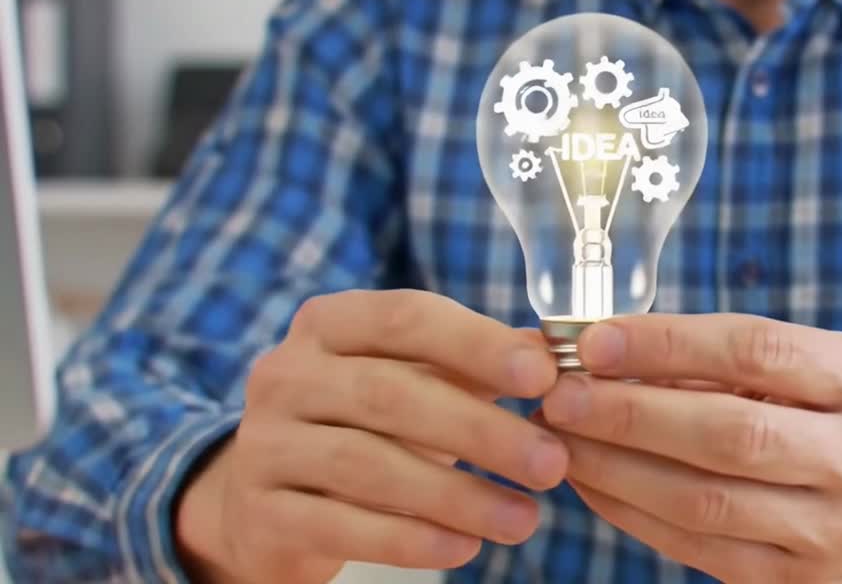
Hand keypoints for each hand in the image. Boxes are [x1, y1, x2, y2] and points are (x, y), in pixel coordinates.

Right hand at [175, 290, 568, 582]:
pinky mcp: (261, 511)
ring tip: (524, 519)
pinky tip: (463, 547)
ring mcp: (265, 443)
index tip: (543, 376)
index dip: (477, 345)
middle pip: (390, 393)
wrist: (266, 497)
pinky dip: (408, 540)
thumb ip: (480, 363)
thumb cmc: (365, 423)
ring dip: (456, 495)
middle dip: (480, 430)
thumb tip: (556, 354)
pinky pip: (339, 525)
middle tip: (550, 463)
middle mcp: (286, 373)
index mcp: (329, 323)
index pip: (406, 318)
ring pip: (367, 465)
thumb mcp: (416, 379)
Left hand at [540, 314, 841, 582]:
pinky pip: (699, 548)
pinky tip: (593, 483)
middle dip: (631, 412)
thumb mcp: (823, 370)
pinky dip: (633, 513)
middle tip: (561, 395)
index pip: (759, 349)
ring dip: (617, 469)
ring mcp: (840, 534)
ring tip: (561, 440)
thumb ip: (732, 360)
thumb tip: (611, 350)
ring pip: (707, 502)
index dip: (668, 342)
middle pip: (732, 433)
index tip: (595, 339)